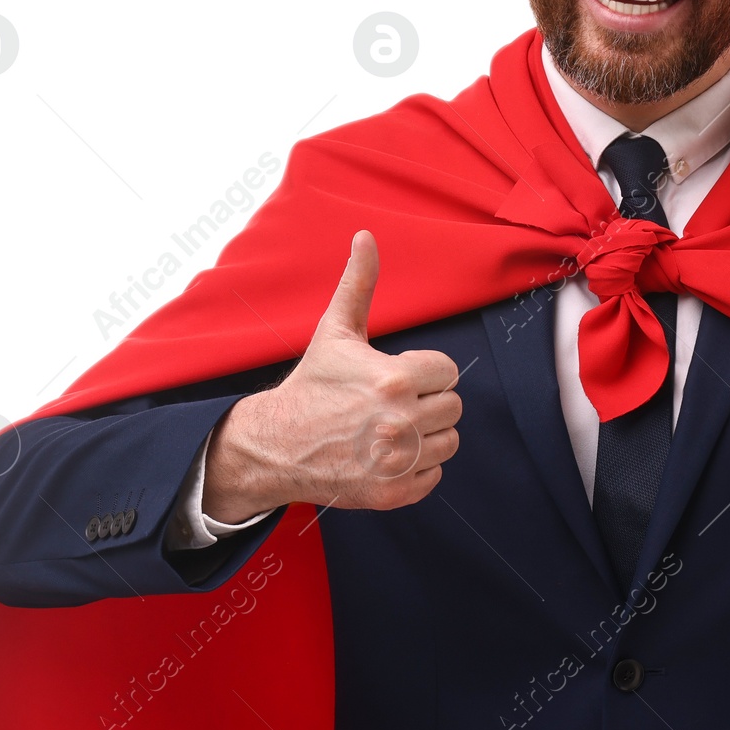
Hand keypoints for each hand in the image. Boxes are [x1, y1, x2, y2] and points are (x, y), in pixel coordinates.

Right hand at [202, 230, 461, 520]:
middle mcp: (399, 422)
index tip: (397, 377)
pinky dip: (417, 468)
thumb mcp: (335, 330)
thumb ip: (359, 282)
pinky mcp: (393, 493)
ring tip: (390, 428)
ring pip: (449, 442)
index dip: (424, 372)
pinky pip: (434, 476)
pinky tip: (387, 455)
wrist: (276, 445)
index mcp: (394, 378)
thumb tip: (365, 235)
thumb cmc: (312, 384)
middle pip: (453, 407)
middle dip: (427, 403)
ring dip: (427, 436)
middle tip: (391, 404)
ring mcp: (397, 461)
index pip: (448, 372)